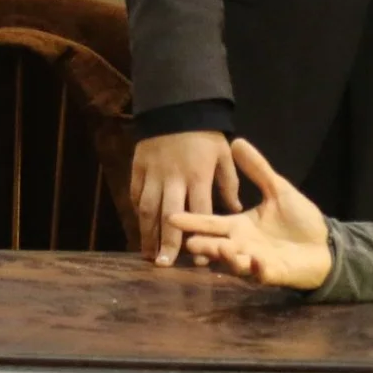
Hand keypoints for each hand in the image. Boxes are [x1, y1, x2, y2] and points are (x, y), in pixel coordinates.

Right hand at [131, 129, 241, 265]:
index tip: (198, 260)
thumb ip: (229, 183)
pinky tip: (142, 227)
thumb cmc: (205, 134)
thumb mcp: (223, 155)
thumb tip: (235, 210)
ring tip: (148, 255)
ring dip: (146, 234)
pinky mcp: (138, 168)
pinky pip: (136, 194)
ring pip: (147, 209)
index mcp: (198, 176)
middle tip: (164, 265)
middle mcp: (174, 178)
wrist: (176, 106)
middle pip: (169, 216)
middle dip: (166, 242)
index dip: (199, 237)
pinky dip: (138, 212)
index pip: (199, 213)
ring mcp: (153, 174)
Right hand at [167, 139, 333, 290]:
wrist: (325, 244)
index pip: (211, 222)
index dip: (193, 219)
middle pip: (216, 245)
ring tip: (220, 249)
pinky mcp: (273, 274)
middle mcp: (242, 245)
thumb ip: (258, 169)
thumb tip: (238, 141)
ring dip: (226, 258)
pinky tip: (254, 261)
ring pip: (235, 262)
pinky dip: (256, 269)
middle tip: (186, 242)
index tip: (172, 216)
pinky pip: (261, 274)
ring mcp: (255, 262)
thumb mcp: (278, 189)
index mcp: (240, 226)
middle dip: (203, 245)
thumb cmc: (299, 219)